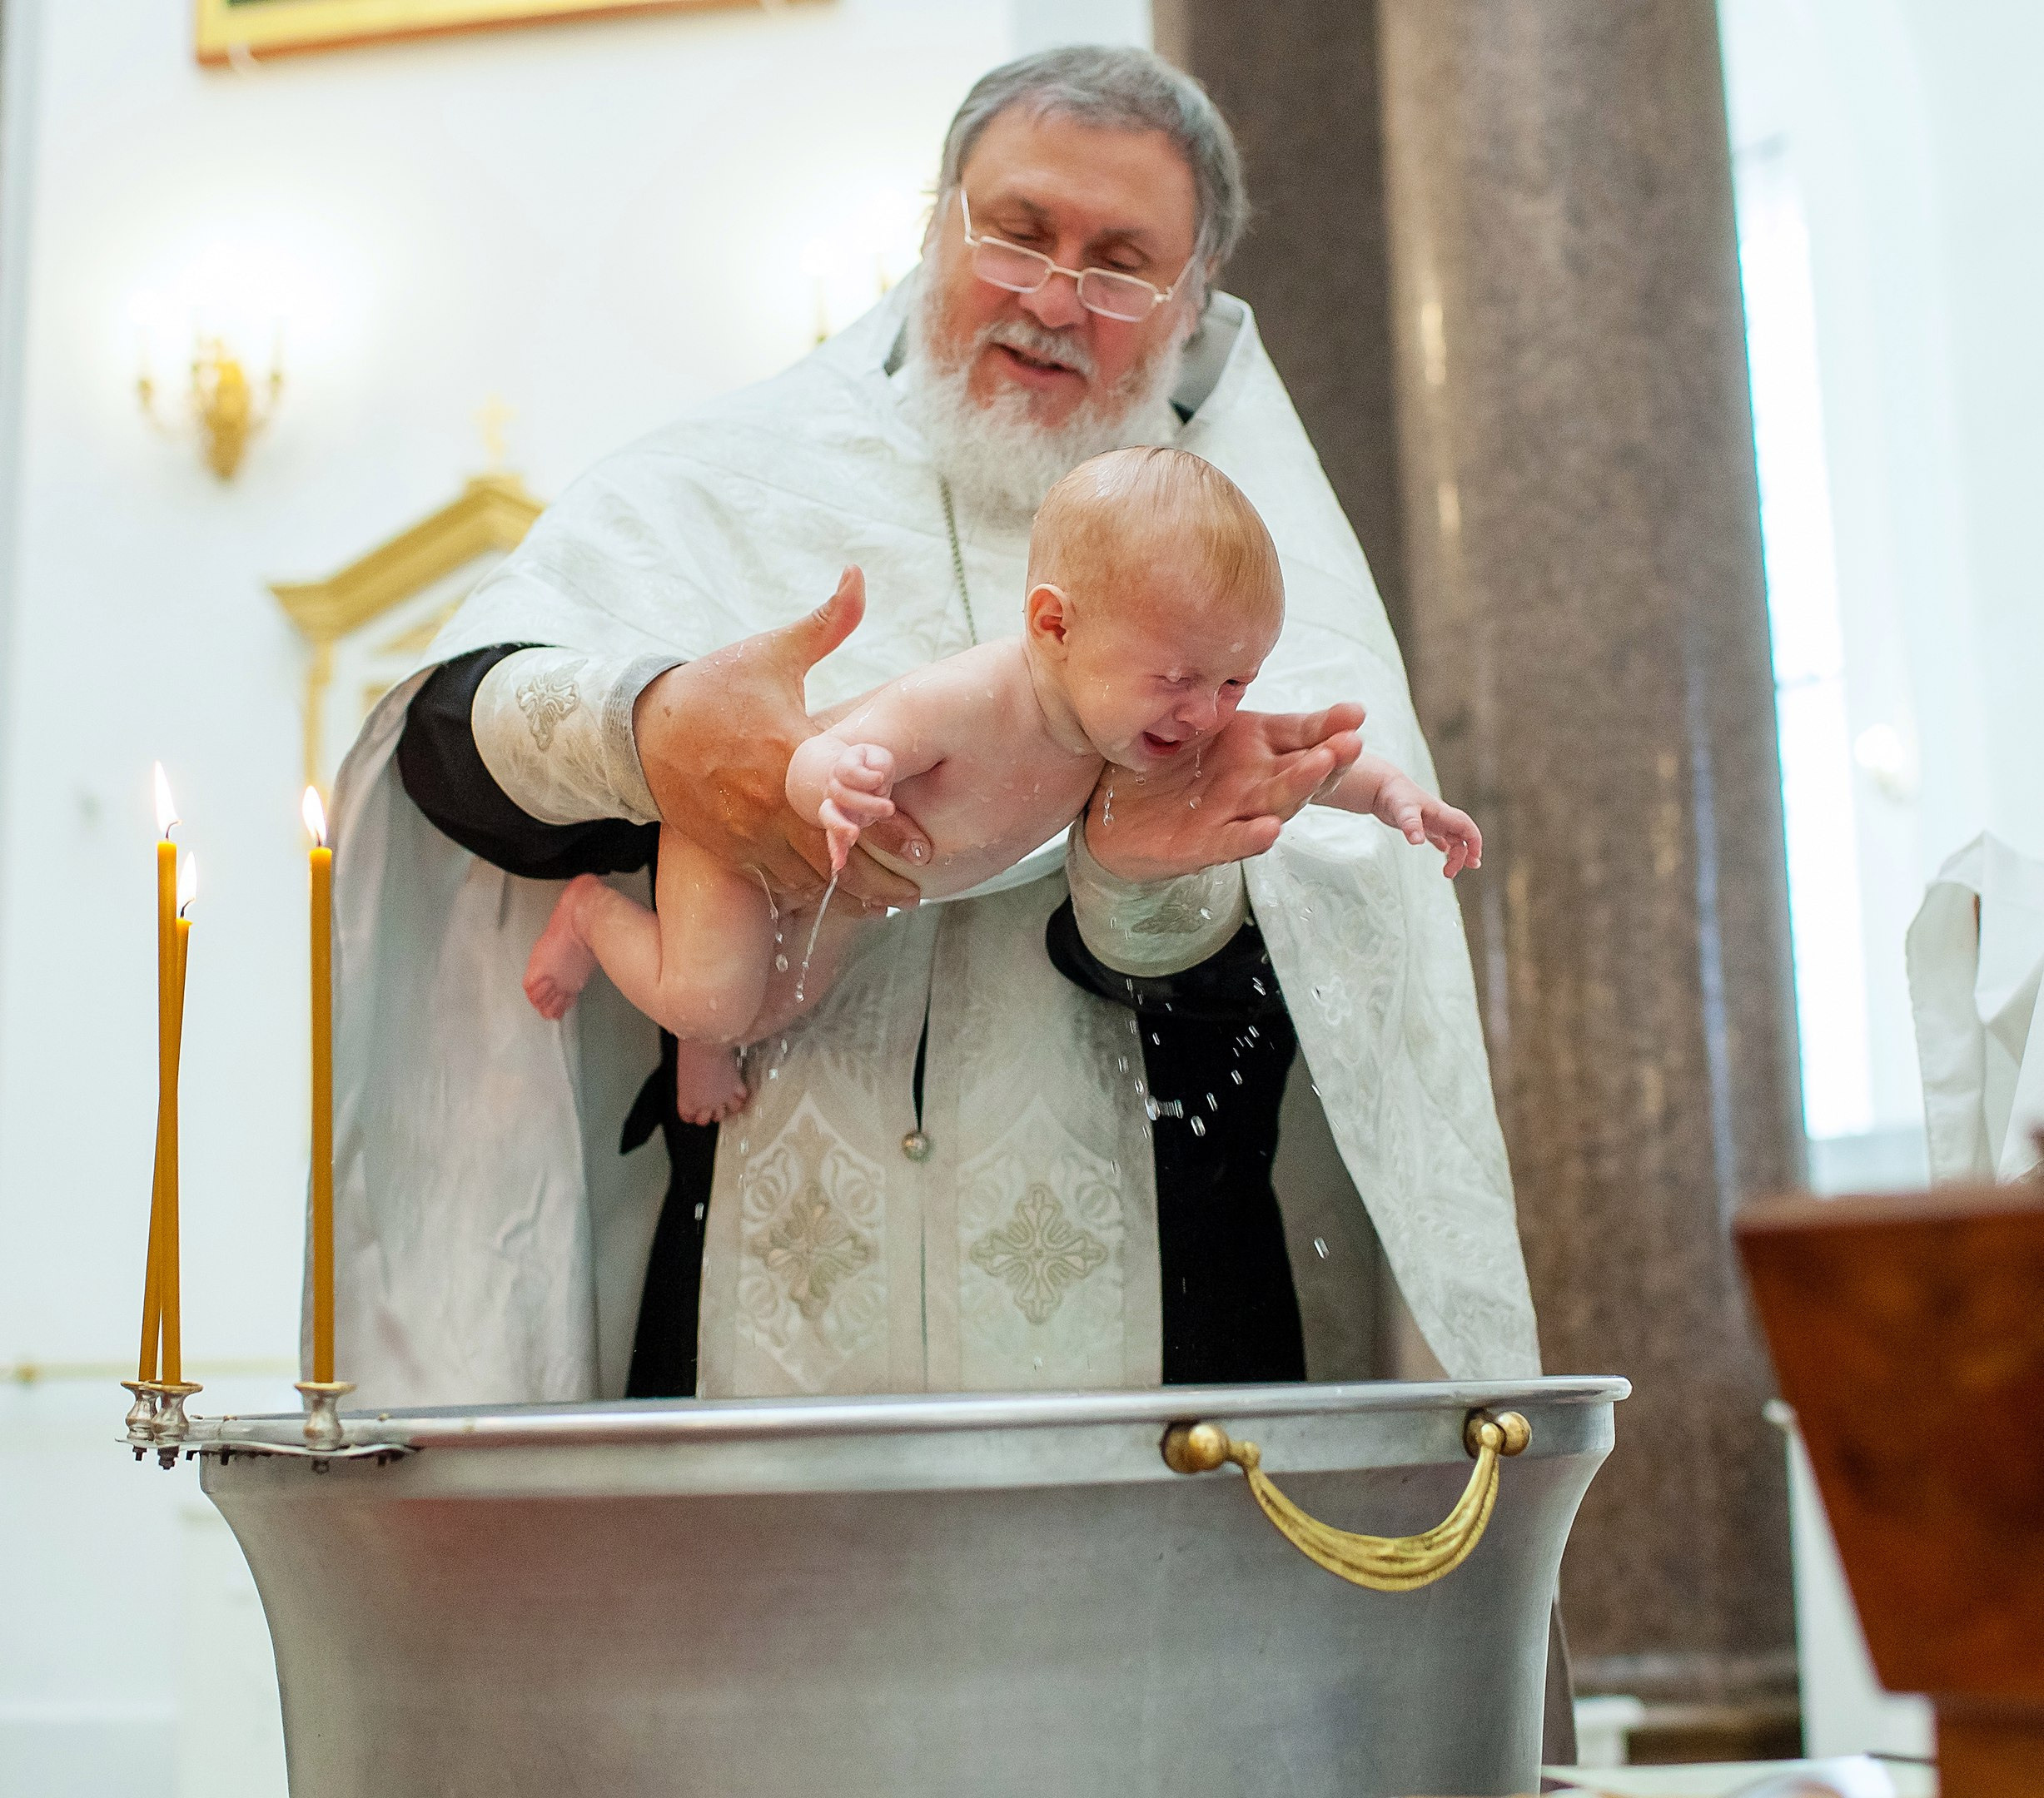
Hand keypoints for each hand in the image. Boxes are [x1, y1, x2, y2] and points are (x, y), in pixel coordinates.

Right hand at [632, 567, 929, 909]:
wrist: (639, 730)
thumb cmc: (713, 688)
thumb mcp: (770, 652)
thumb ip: (825, 623)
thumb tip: (859, 575)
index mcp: (787, 752)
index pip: (847, 799)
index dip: (888, 828)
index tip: (925, 845)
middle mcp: (768, 801)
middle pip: (833, 854)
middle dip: (876, 877)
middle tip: (915, 893)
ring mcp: (746, 832)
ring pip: (804, 879)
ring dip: (844, 893)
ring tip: (886, 903)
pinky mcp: (729, 851)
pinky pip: (773, 884)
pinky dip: (805, 894)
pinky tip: (834, 900)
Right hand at [818, 743, 896, 872]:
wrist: (848, 774)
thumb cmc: (869, 766)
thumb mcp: (878, 759)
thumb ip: (880, 766)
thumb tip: (880, 780)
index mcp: (844, 766)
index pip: (848, 770)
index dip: (863, 776)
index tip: (880, 778)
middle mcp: (834, 787)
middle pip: (841, 793)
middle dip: (865, 803)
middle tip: (889, 809)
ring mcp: (834, 807)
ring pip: (828, 815)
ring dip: (840, 826)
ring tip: (853, 835)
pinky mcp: (839, 826)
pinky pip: (833, 838)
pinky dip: (836, 851)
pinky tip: (839, 864)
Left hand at [1084, 703, 1366, 883]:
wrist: (1116, 811)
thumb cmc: (1167, 761)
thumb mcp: (1202, 720)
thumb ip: (1226, 694)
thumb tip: (1240, 642)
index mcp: (1259, 750)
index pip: (1305, 736)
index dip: (1332, 726)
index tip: (1358, 713)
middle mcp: (1254, 783)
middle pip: (1301, 771)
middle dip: (1329, 757)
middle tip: (1351, 741)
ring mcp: (1232, 814)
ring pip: (1276, 802)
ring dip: (1301, 786)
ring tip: (1322, 766)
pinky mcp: (1203, 844)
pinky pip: (1231, 841)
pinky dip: (1251, 837)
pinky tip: (1271, 829)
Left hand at [1377, 775, 1482, 876]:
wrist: (1381, 786)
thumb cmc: (1394, 795)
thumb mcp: (1403, 810)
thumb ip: (1411, 825)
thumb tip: (1417, 842)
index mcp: (1442, 814)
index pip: (1467, 828)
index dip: (1475, 843)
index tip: (1474, 859)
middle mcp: (1441, 818)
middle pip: (1461, 839)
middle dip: (1462, 856)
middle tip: (1449, 874)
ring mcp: (1432, 821)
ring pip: (1453, 840)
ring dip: (1455, 855)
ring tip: (1448, 873)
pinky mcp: (1422, 824)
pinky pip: (1440, 837)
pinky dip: (1445, 847)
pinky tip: (1444, 853)